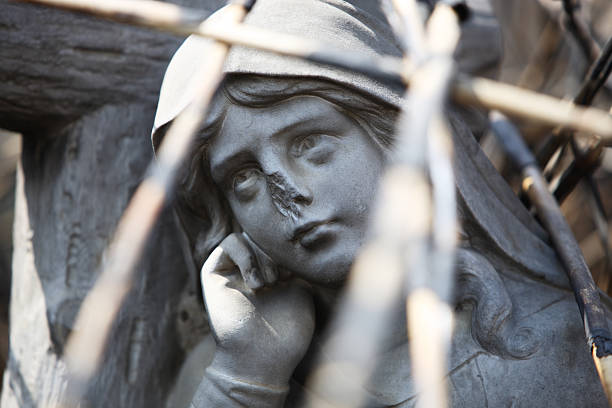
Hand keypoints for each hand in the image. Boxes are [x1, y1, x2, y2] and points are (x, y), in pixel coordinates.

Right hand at [201, 233, 315, 386]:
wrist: (264, 358)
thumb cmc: (288, 330)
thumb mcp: (303, 290)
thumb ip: (299, 263)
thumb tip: (298, 238)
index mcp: (275, 269)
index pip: (281, 241)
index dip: (290, 251)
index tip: (296, 275)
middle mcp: (253, 267)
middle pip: (265, 236)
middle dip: (276, 254)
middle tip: (281, 280)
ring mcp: (234, 269)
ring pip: (248, 236)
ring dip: (262, 256)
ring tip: (269, 284)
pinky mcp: (214, 273)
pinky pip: (229, 242)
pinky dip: (245, 255)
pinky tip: (255, 282)